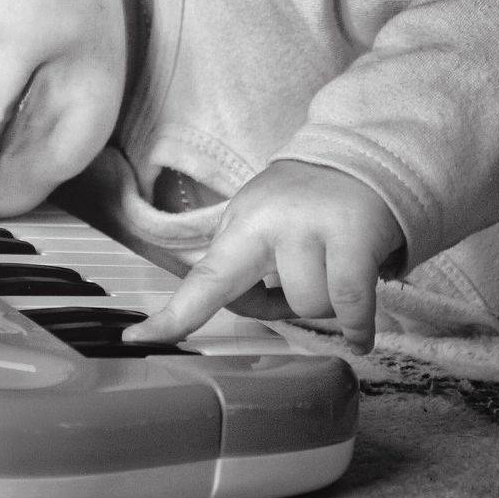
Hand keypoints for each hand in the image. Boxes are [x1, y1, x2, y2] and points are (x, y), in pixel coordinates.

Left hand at [121, 160, 403, 353]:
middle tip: (302, 276)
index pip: (204, 277)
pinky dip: (357, 326)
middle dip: (284, 304)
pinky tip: (359, 335)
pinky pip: (350, 303)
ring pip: (311, 307)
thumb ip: (243, 269)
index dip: (172, 315)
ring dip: (326, 305)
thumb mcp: (260, 226)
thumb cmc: (305, 206)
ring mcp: (313, 226)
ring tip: (335, 271)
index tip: (137, 337)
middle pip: (266, 305)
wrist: (361, 160)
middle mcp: (271, 222)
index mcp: (241, 224)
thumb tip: (249, 313)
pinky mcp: (355, 235)